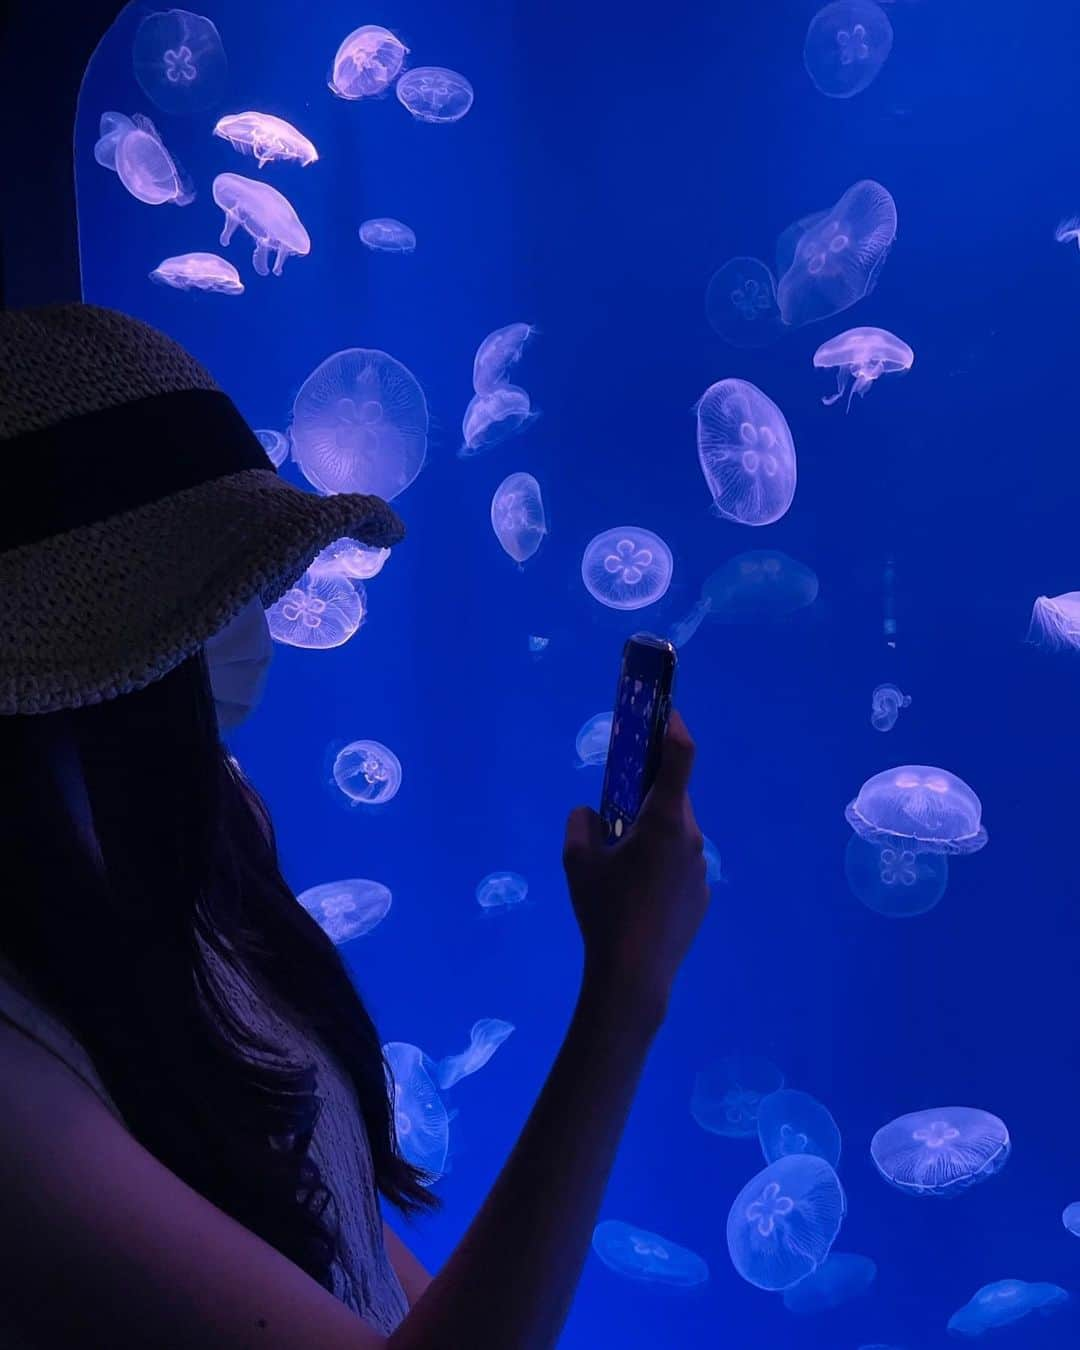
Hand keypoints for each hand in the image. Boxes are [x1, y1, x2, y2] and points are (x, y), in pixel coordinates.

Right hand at [562, 711, 709, 1024]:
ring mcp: (700, 871)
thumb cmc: (604, 911)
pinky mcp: (700, 898)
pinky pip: (678, 868)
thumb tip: (589, 815)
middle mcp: (691, 839)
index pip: (680, 758)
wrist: (634, 977)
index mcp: (665, 821)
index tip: (668, 711)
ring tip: (619, 864)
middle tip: (617, 805)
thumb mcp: (577, 862)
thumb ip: (580, 824)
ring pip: (675, 837)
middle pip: (671, 802)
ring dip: (651, 837)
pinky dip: (659, 869)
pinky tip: (635, 898)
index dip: (675, 729)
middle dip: (646, 797)